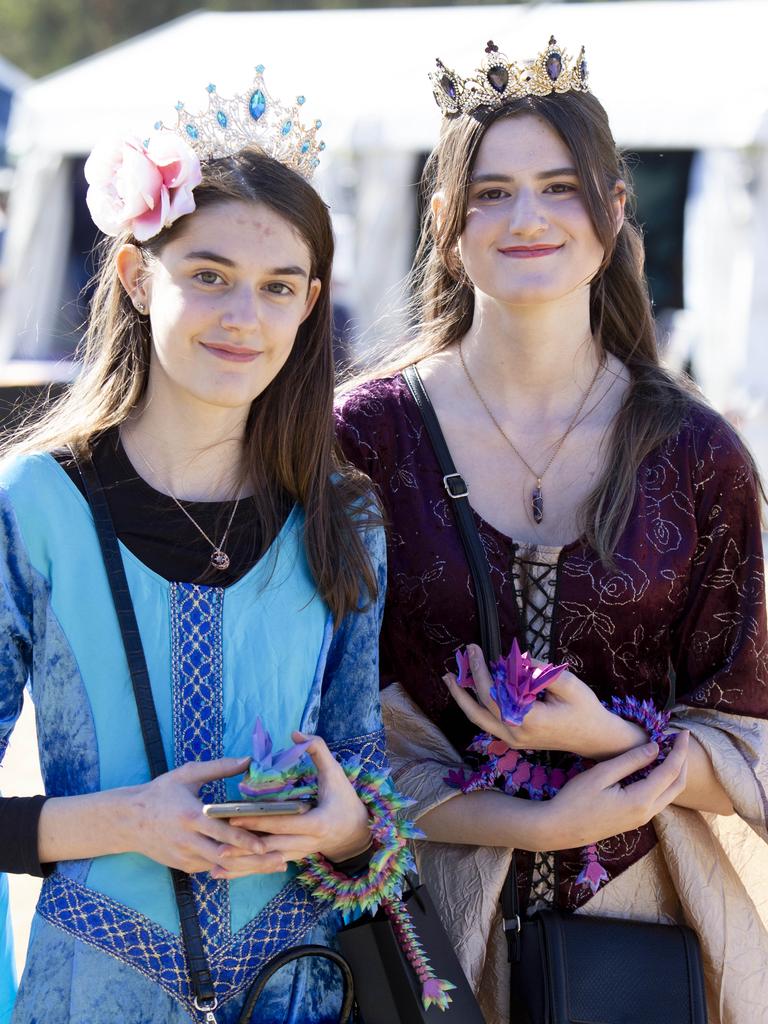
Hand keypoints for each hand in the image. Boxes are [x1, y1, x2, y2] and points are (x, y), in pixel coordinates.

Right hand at [123, 757, 285, 874]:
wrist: (127, 821)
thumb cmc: (160, 793)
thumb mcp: (187, 775)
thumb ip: (219, 767)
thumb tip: (248, 760)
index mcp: (191, 816)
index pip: (223, 832)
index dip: (245, 839)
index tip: (267, 842)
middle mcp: (189, 840)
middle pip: (226, 855)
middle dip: (255, 859)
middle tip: (281, 859)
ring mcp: (185, 856)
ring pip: (222, 866)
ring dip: (248, 867)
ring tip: (274, 865)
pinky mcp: (183, 866)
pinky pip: (211, 868)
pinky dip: (232, 868)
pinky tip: (253, 866)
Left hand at [218, 733, 369, 878]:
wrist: (357, 831)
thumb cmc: (344, 798)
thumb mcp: (336, 772)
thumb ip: (318, 750)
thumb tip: (295, 733)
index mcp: (317, 823)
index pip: (283, 823)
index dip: (259, 822)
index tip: (235, 818)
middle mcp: (307, 843)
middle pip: (270, 847)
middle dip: (243, 847)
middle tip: (216, 843)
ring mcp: (298, 853)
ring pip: (265, 862)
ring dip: (241, 864)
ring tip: (214, 865)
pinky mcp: (291, 858)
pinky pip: (266, 865)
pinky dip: (245, 870)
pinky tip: (223, 872)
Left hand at [444, 644, 646, 758]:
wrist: (595, 738)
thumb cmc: (585, 709)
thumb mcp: (568, 684)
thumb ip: (540, 672)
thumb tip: (515, 660)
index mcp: (529, 721)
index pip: (494, 695)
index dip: (480, 671)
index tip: (475, 649)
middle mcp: (516, 734)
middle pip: (479, 710)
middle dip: (464, 684)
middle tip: (459, 659)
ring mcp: (514, 741)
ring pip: (480, 720)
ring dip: (463, 698)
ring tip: (450, 678)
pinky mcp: (515, 740)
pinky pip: (489, 722)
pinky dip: (477, 705)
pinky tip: (471, 689)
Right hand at [536, 732, 689, 848]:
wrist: (559, 829)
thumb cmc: (575, 799)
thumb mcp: (601, 774)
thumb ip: (631, 761)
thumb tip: (655, 748)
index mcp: (641, 800)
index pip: (670, 771)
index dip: (679, 750)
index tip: (683, 732)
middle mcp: (647, 812)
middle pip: (677, 785)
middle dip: (682, 761)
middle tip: (679, 739)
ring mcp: (641, 820)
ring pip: (670, 795)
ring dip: (674, 772)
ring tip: (669, 750)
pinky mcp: (634, 821)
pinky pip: (659, 800)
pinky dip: (663, 782)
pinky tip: (653, 768)